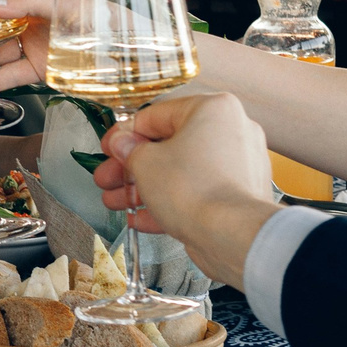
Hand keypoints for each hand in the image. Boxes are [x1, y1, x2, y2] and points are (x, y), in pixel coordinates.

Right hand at [98, 94, 271, 234]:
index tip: (108, 147)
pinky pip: (197, 193)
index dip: (124, 133)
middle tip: (108, 178)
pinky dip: (169, 203)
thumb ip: (129, 150)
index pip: (157, 115)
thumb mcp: (145, 163)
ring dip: (144, 187)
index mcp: (212, 110)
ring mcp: (238, 166)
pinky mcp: (238, 197)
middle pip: (168, 146)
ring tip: (116, 202)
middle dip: (131, 167)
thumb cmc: (194, 189)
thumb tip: (122, 144)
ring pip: (181, 172)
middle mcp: (230, 132)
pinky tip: (140, 218)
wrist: (232, 236)